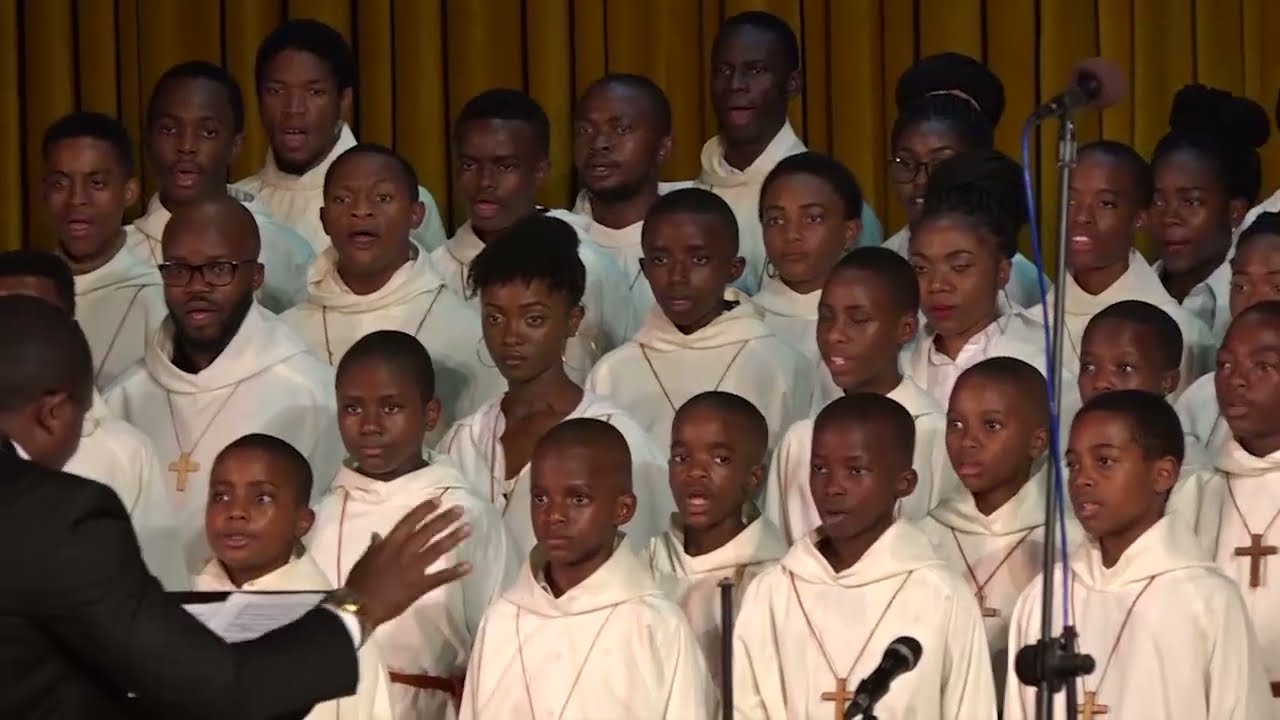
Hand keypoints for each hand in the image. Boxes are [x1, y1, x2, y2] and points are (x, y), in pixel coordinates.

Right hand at [341, 498, 471, 630]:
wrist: (360, 606)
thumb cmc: (359, 582)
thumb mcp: (365, 559)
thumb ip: (375, 546)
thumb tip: (378, 535)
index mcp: (390, 543)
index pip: (410, 521)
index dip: (425, 510)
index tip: (438, 500)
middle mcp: (405, 551)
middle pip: (428, 531)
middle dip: (445, 519)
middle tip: (461, 510)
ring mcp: (414, 568)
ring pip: (437, 549)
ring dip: (454, 538)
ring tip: (468, 529)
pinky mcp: (420, 585)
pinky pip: (441, 577)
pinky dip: (455, 572)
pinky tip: (469, 566)